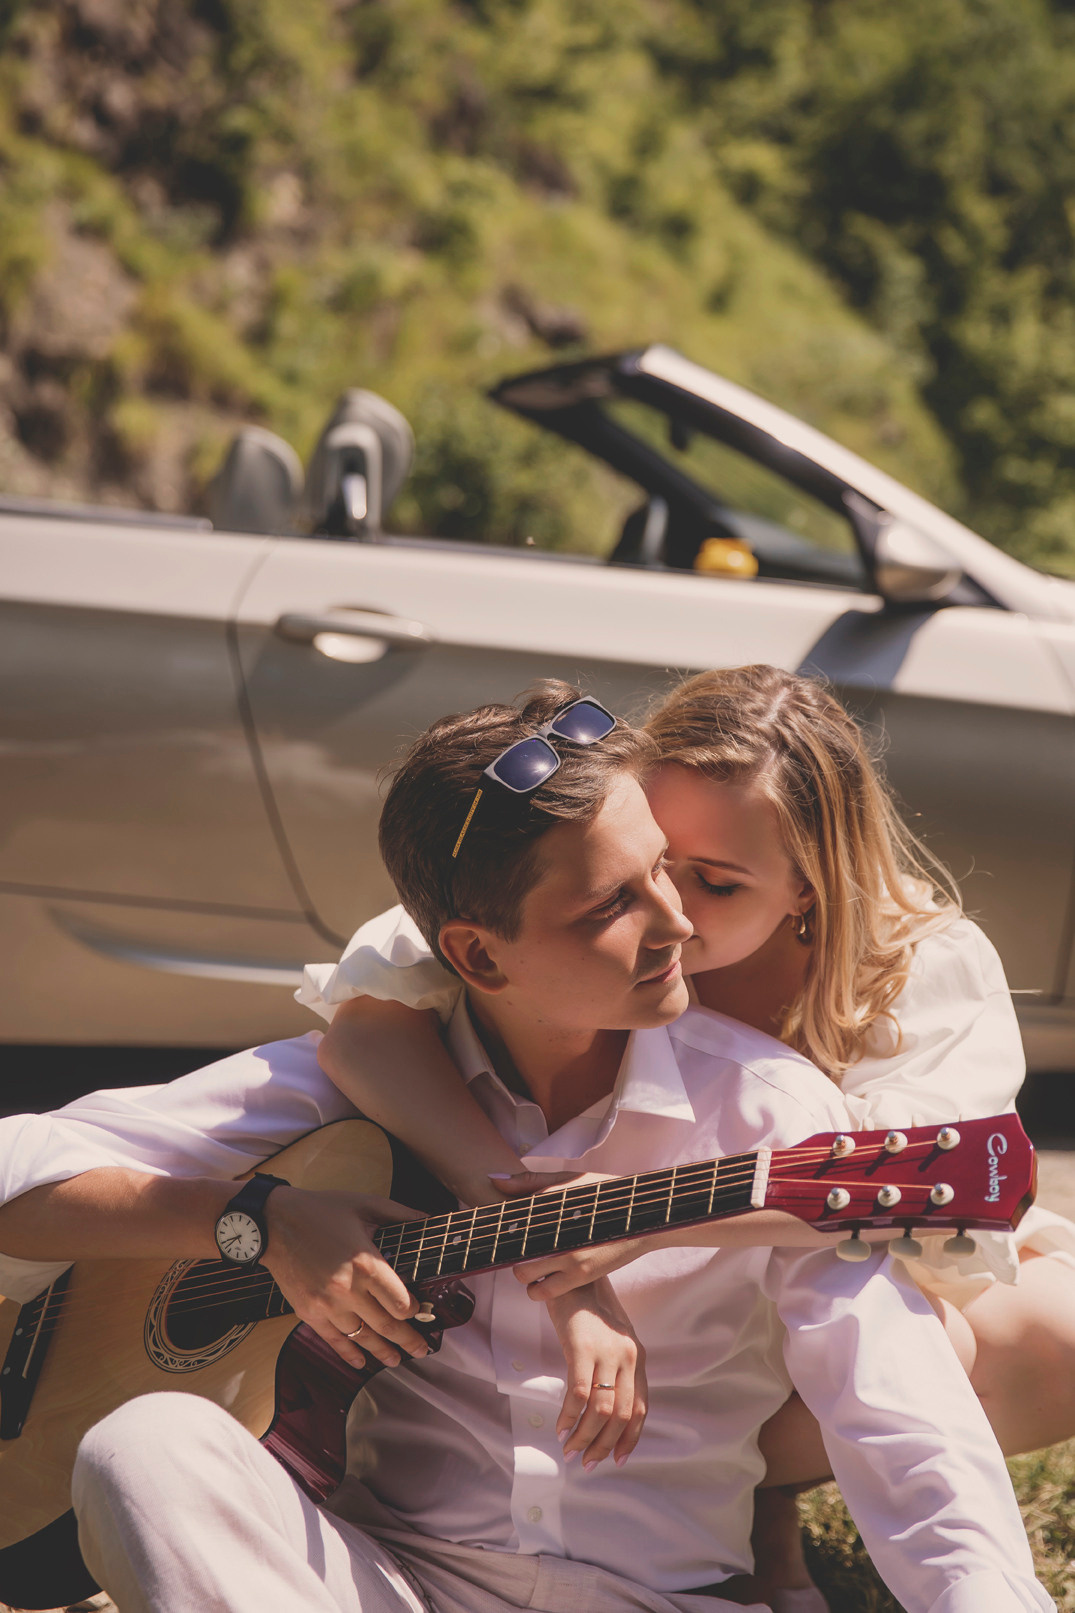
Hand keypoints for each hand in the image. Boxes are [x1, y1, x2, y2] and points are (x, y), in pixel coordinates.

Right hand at [262, 1186, 428, 1369]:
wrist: (274, 1221)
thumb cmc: (320, 1211)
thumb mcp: (365, 1204)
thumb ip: (400, 1214)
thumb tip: (428, 1220)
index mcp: (365, 1264)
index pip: (399, 1302)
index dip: (415, 1311)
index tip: (421, 1313)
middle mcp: (347, 1290)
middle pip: (386, 1326)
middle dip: (408, 1340)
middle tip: (422, 1349)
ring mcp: (326, 1305)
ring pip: (361, 1337)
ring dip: (381, 1351)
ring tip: (396, 1359)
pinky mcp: (308, 1312)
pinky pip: (333, 1340)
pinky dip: (349, 1354)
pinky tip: (360, 1362)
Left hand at [490, 1168, 652, 1299]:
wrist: (644, 1215)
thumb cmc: (604, 1193)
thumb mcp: (569, 1180)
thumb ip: (530, 1182)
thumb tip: (494, 1180)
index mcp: (553, 1207)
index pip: (513, 1223)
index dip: (502, 1231)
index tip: (501, 1232)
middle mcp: (559, 1235)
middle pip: (514, 1255)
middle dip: (513, 1255)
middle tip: (523, 1249)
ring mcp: (570, 1258)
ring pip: (525, 1277)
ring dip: (525, 1275)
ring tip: (535, 1263)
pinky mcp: (582, 1276)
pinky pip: (547, 1291)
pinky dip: (541, 1288)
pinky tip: (549, 1275)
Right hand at [545, 1279, 647, 1468]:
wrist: (574, 1278)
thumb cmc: (591, 1309)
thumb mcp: (613, 1339)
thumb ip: (616, 1369)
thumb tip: (607, 1409)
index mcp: (637, 1358)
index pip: (641, 1409)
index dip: (629, 1439)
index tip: (616, 1459)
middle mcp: (627, 1357)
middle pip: (622, 1416)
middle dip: (603, 1445)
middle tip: (585, 1461)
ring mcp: (606, 1352)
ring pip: (601, 1410)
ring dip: (584, 1436)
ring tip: (569, 1449)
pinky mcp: (582, 1348)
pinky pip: (578, 1393)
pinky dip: (569, 1416)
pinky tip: (560, 1426)